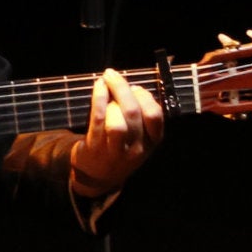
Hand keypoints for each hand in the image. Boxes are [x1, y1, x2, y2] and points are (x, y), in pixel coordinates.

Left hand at [69, 68, 164, 196]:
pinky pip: (98, 120)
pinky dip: (98, 100)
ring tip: (104, 85)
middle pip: (134, 113)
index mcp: (151, 142)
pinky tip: (97, 87)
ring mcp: (115, 150)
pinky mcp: (95, 148)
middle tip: (113, 74)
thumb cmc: (120, 149)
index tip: (135, 87)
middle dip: (123, 89)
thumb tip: (135, 88)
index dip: (146, 97)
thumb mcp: (139, 139)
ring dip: (110, 97)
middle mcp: (136, 148)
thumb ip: (141, 117)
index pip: (156, 116)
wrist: (98, 177)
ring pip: (117, 120)